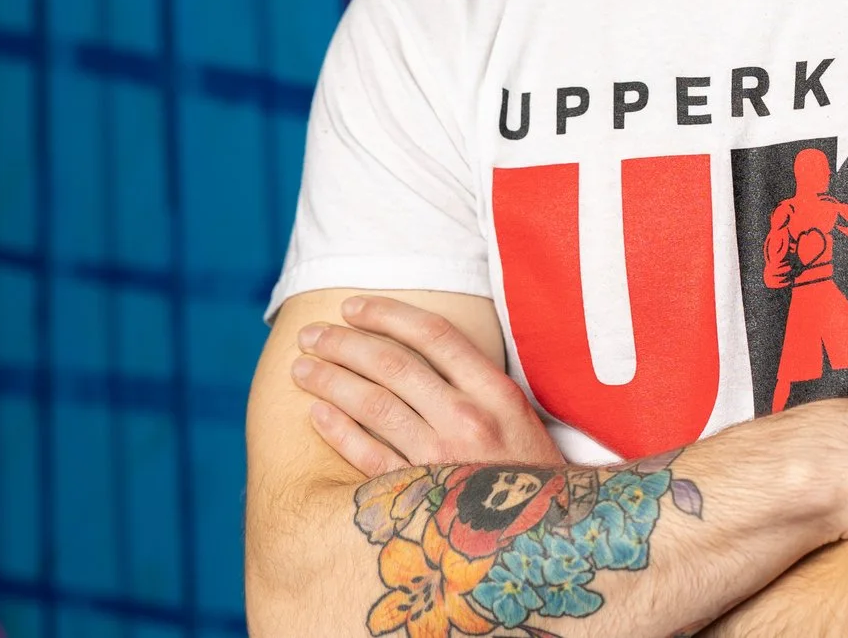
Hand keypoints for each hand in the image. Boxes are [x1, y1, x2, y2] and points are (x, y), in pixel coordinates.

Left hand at [290, 294, 564, 475]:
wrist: (546, 540)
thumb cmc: (529, 472)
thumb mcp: (519, 416)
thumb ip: (474, 382)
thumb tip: (415, 347)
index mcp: (496, 391)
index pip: (433, 334)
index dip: (386, 313)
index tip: (352, 306)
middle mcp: (469, 419)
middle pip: (392, 365)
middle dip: (343, 343)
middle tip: (310, 335)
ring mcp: (442, 458)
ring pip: (373, 405)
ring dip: (330, 381)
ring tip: (302, 368)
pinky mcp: (422, 496)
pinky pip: (369, 457)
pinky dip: (339, 431)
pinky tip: (317, 413)